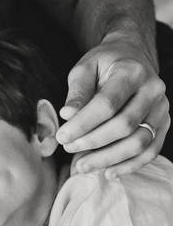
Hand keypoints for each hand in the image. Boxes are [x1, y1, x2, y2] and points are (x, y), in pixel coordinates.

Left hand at [57, 34, 168, 175]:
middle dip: (93, 142)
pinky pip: (151, 150)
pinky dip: (130, 165)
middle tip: (68, 149)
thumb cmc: (104, 62)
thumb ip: (77, 91)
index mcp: (131, 72)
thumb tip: (68, 115)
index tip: (62, 136)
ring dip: (109, 158)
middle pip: (125, 125)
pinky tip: (108, 171)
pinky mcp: (164, 123)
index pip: (107, 104)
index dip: (83, 123)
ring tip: (83, 166)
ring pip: (140, 142)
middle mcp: (152, 90)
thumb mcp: (84, 67)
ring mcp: (162, 108)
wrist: (133, 54)